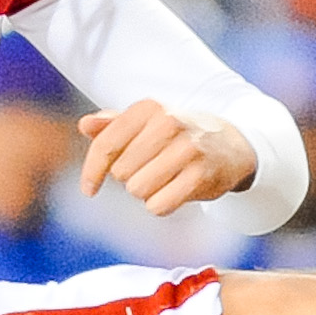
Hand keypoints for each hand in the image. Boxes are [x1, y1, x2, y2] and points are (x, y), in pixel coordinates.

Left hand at [80, 101, 258, 212]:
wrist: (231, 145)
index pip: (105, 146)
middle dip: (129, 178)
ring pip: (138, 190)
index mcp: (149, 109)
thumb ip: (112, 125)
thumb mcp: (146, 123)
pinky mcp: (201, 175)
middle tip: (150, 169)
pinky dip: (161, 204)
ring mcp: (187, 148)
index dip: (91, 172)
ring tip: (164, 178)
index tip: (89, 190)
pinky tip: (175, 191)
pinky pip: (158, 205)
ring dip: (146, 192)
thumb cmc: (176, 136)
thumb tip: (85, 125)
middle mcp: (168, 123)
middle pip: (120, 173)